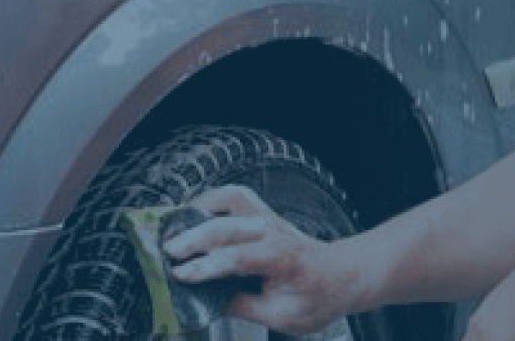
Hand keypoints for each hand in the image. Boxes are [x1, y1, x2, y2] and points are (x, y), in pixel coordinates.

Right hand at [162, 185, 364, 335]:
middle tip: (168, 254)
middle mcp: (274, 233)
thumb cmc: (320, 296)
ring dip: (200, 211)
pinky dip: (212, 199)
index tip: (181, 276)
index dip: (205, 268)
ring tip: (174, 227)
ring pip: (231, 201)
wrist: (346, 274)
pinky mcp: (265, 216)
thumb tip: (208, 302)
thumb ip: (244, 307)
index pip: (236, 258)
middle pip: (226, 228)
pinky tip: (193, 211)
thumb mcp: (283, 317)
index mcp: (281, 258)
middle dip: (193, 239)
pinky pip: (236, 197)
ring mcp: (269, 220)